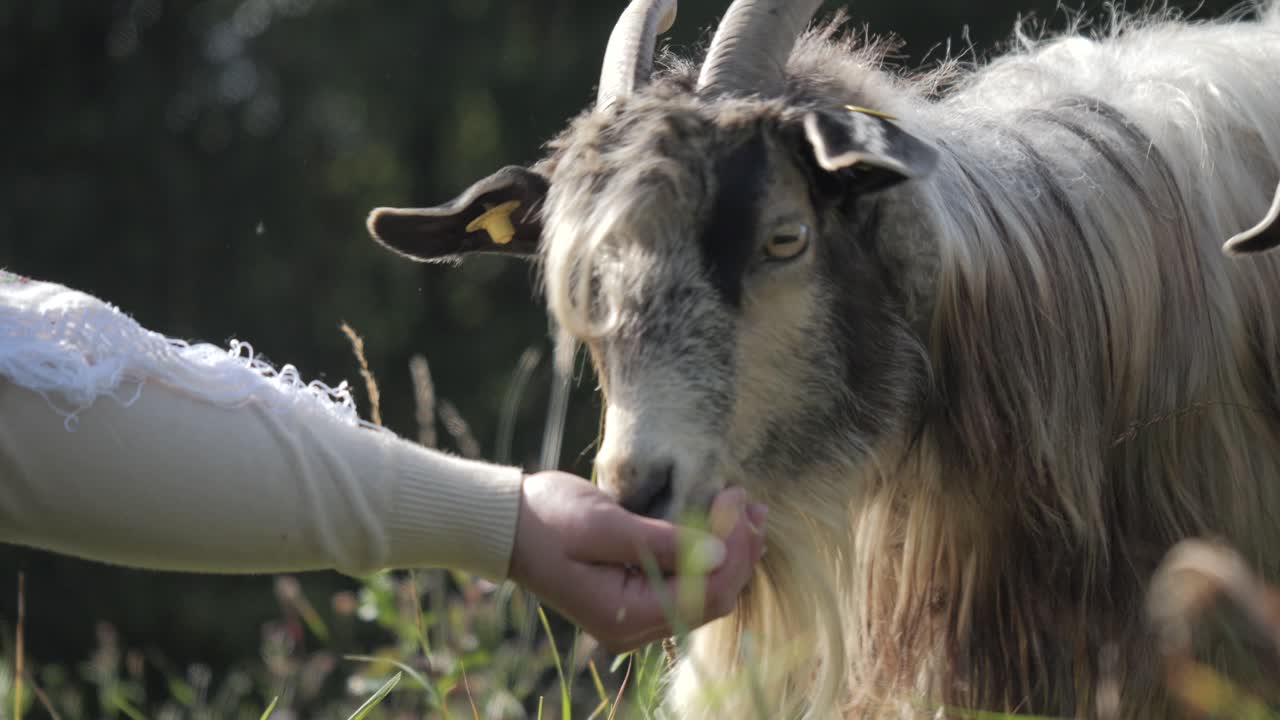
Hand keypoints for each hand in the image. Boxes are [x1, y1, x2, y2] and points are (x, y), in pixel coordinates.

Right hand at [509, 471, 766, 652]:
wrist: (506, 524)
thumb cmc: (548, 519)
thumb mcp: (604, 524)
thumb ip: (662, 541)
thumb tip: (719, 553)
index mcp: (625, 616)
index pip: (706, 594)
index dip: (733, 548)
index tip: (736, 497)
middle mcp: (634, 627)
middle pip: (711, 598)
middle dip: (738, 550)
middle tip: (749, 501)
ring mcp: (635, 615)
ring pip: (703, 592)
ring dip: (727, 551)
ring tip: (742, 508)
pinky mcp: (634, 596)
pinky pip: (685, 584)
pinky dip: (706, 554)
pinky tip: (717, 524)